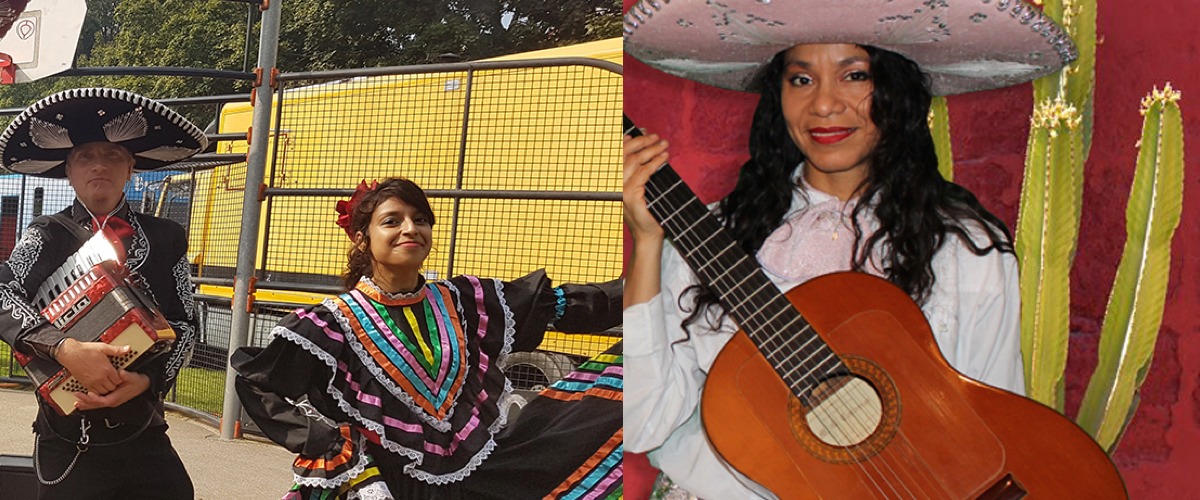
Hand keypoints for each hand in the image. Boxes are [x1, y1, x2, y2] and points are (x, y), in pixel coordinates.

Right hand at [55, 339, 129, 394]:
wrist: (70, 354)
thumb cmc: (85, 350)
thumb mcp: (103, 347)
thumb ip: (117, 350)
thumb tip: (127, 348)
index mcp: (107, 369)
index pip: (118, 380)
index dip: (120, 378)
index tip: (118, 375)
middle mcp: (100, 378)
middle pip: (112, 387)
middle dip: (114, 384)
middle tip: (113, 379)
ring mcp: (92, 382)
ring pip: (103, 392)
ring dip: (106, 388)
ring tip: (106, 382)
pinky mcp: (85, 384)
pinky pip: (94, 392)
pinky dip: (97, 390)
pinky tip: (98, 385)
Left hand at [74, 370, 149, 410]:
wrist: (142, 384)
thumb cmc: (138, 382)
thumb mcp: (133, 378)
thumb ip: (127, 376)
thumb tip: (121, 373)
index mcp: (116, 397)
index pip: (103, 401)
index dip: (94, 399)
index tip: (88, 394)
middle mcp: (113, 400)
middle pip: (97, 405)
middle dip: (86, 403)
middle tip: (77, 399)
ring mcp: (111, 400)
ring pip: (96, 405)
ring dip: (86, 404)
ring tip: (77, 403)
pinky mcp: (110, 398)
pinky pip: (98, 402)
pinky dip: (90, 403)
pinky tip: (84, 402)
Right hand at [623, 131, 668, 307]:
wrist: (648, 233)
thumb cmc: (646, 210)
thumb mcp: (640, 186)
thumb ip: (637, 168)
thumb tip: (643, 145)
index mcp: (611, 180)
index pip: (616, 154)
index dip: (629, 140)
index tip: (642, 131)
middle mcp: (612, 184)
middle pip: (624, 154)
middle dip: (642, 142)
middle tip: (657, 137)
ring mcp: (619, 190)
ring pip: (635, 162)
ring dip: (651, 150)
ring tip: (664, 146)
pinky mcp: (630, 196)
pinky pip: (644, 173)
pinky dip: (655, 163)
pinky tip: (664, 158)